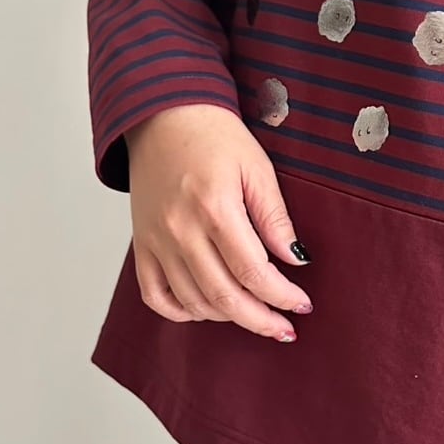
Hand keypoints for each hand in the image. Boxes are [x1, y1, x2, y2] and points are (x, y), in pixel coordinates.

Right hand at [126, 103, 311, 342]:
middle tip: (285, 329)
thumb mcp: (257, 168)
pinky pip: (155, 295)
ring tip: (254, 314)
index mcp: (214, 209)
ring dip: (228, 316)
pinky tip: (207, 309)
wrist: (161, 114)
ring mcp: (156, 240)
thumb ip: (275, 218)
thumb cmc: (213, 135)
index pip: (253, 272)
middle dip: (260, 320)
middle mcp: (180, 230)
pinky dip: (181, 311)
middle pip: (224, 296)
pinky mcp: (142, 244)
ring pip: (193, 301)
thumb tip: (296, 260)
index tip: (301, 305)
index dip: (281, 296)